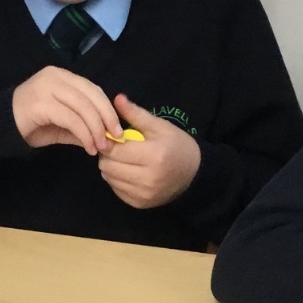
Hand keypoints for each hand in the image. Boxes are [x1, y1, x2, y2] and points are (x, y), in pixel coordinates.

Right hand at [11, 66, 121, 153]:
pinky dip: (84, 134)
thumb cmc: (30, 125)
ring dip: (96, 129)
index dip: (108, 108)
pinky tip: (88, 147)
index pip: (92, 89)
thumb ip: (82, 126)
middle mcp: (55, 76)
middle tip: (115, 138)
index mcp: (61, 76)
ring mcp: (47, 87)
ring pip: (83, 106)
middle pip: (91, 95)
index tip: (118, 128)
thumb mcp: (61, 125)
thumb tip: (106, 136)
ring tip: (101, 147)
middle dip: (107, 118)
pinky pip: (71, 118)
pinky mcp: (41, 103)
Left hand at [96, 94, 202, 208]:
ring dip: (111, 167)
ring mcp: (144, 194)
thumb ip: (136, 114)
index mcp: (154, 156)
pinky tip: (128, 172)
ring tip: (123, 159)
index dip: (108, 142)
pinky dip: (117, 180)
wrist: (194, 174)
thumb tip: (117, 98)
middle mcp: (148, 179)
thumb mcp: (160, 126)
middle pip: (108, 166)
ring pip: (109, 178)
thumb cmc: (177, 145)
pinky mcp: (140, 204)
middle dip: (108, 155)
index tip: (112, 137)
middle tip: (117, 148)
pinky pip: (116, 190)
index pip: (115, 151)